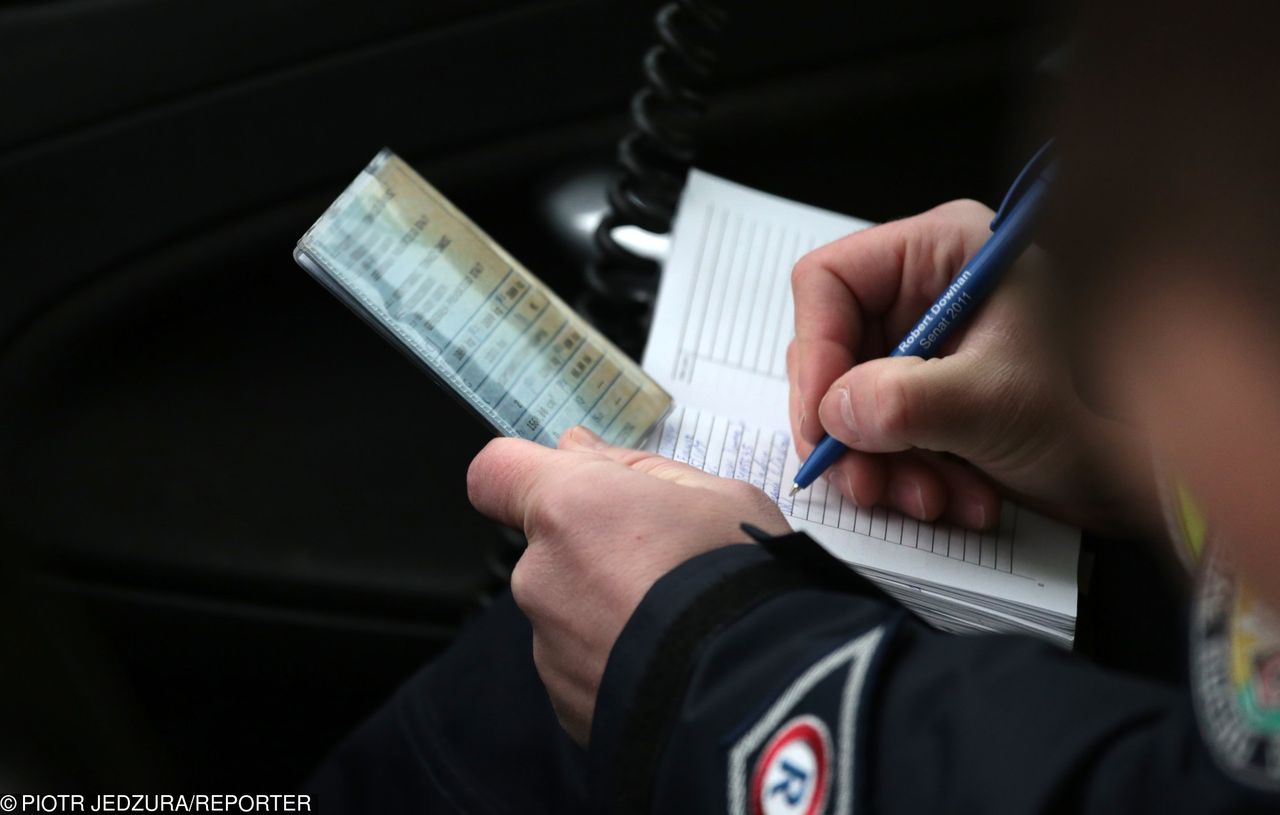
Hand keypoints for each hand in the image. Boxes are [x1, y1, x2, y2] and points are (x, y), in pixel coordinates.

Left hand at [466, 425, 789, 743]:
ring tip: (675, 619)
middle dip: (592, 546)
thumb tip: (581, 451)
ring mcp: (548, 644)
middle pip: (547, 545)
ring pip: (566, 606)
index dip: (524, 473)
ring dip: (607, 606)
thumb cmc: (740, 588)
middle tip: (665, 560)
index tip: (569, 483)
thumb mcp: (716, 495)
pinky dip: (615, 656)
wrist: (754, 695)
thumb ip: (634, 467)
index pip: (496, 473)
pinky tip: (668, 657)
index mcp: (570, 508)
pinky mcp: (563, 700)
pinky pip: (581, 661)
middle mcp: (541, 575)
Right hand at [788, 199, 1155, 533]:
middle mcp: (920, 290)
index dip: (814, 349)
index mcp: (943, 251)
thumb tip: (833, 410)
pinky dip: (895, 472)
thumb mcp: (993, 404)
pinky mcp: (912, 391)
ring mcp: (913, 343)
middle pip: (830, 349)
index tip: (822, 417)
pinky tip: (946, 496)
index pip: (829, 281)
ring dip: (875, 462)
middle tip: (863, 479)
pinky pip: (868, 431)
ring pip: (844, 400)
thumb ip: (907, 401)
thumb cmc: (1082, 416)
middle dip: (849, 426)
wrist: (1120, 476)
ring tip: (926, 498)